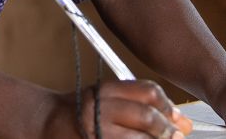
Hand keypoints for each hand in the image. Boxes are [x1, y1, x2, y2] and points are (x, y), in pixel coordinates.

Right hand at [40, 80, 193, 138]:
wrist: (46, 123)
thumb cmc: (80, 111)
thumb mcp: (106, 98)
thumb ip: (138, 104)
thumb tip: (179, 121)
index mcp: (105, 90)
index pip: (148, 92)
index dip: (169, 107)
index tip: (179, 119)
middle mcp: (99, 110)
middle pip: (146, 117)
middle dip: (167, 129)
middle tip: (175, 136)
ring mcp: (96, 133)